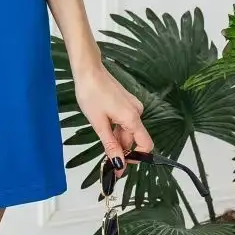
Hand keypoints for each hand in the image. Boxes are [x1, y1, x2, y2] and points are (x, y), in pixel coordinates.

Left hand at [73, 61, 153, 179]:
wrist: (88, 70)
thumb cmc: (91, 94)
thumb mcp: (99, 123)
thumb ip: (110, 144)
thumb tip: (119, 163)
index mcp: (133, 118)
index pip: (146, 145)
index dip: (135, 158)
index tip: (120, 165)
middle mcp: (137, 112)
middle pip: (135, 139)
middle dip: (122, 151)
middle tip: (107, 162)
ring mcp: (132, 106)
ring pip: (128, 131)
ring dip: (118, 141)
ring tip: (102, 145)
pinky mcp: (126, 103)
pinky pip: (125, 122)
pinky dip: (116, 130)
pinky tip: (104, 129)